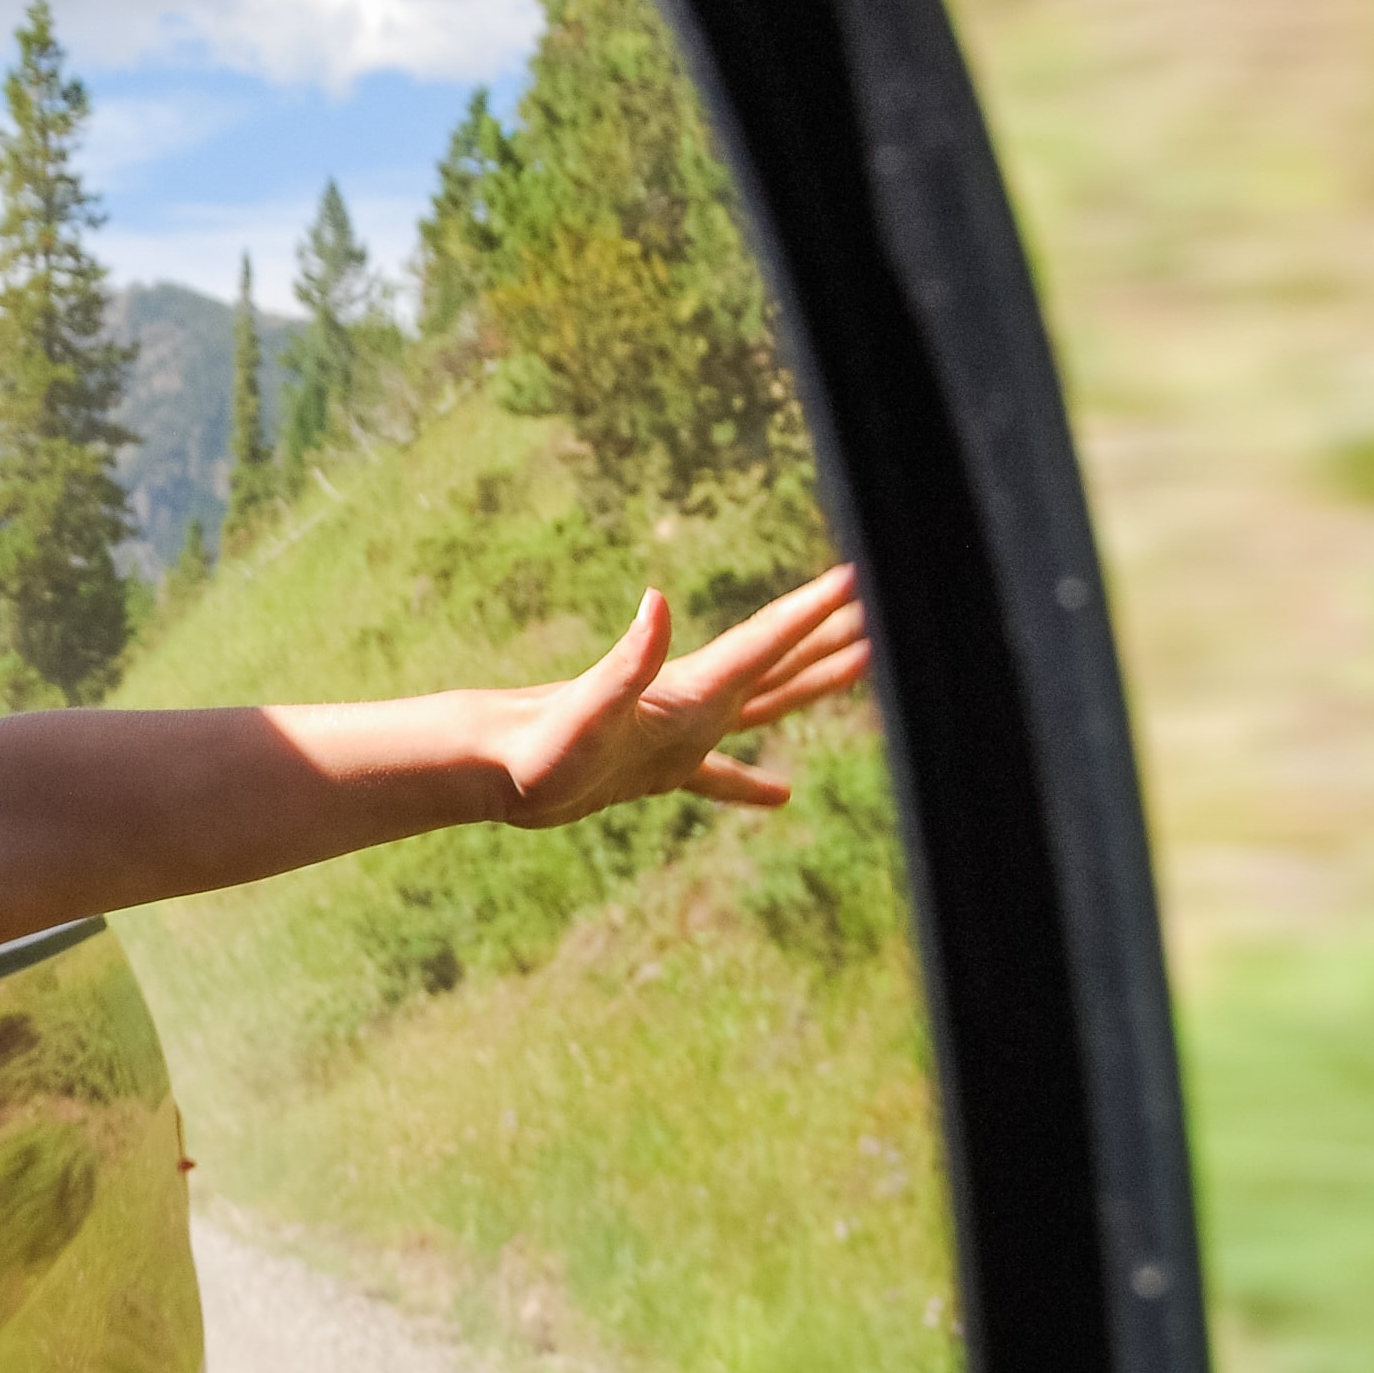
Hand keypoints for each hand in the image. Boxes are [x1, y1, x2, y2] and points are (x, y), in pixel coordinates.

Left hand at [478, 564, 867, 825]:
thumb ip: (629, 659)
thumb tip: (657, 598)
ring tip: (860, 666)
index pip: (763, 642)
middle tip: (880, 614)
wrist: (494, 765)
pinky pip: (720, 774)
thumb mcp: (591, 707)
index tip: (856, 578)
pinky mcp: (657, 770)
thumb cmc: (539, 743)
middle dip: (826, 637)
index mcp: (690, 687)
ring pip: (762, 705)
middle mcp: (691, 701)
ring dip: (809, 685)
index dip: (811, 612)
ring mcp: (677, 735)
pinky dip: (751, 781)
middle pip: (776, 663)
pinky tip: (781, 794)